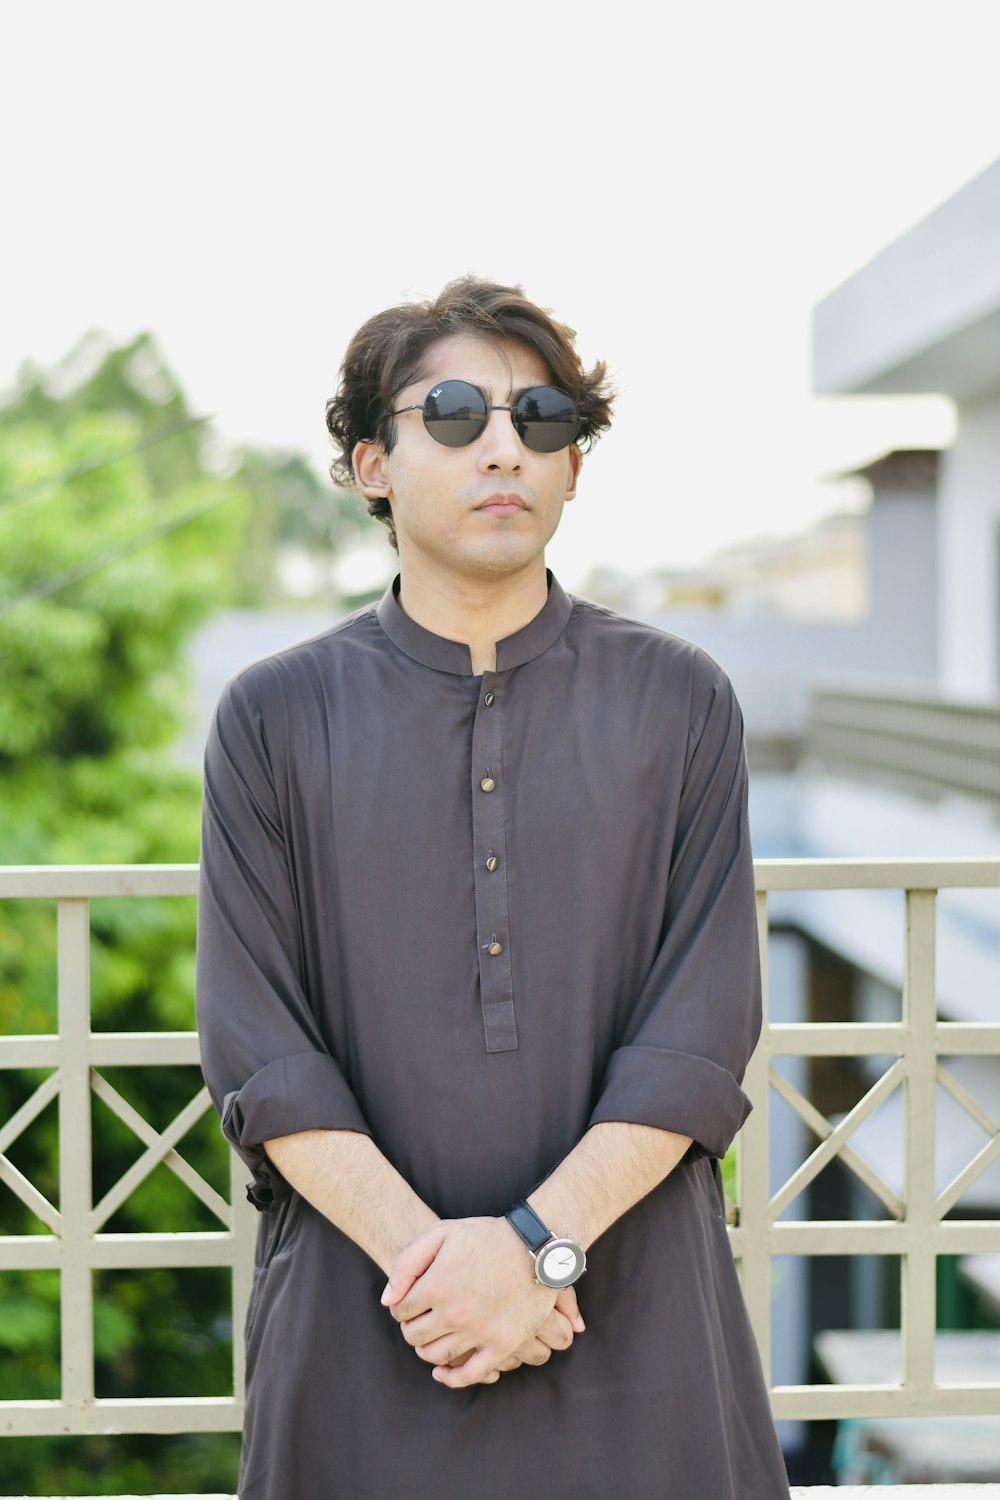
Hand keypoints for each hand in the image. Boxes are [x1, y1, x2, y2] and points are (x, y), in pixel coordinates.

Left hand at [381, 1217, 573, 1387]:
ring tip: (432, 1337)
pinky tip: (443, 1372)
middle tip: (420, 1320)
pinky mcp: (502, 1345)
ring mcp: (478, 1332)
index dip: (400, 1307)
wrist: (535, 1246)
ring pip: (436, 1356)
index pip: (400, 1311)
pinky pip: (469, 1375)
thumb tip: (388, 1301)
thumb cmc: (486, 1236)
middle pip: (415, 1336)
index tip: (409, 1303)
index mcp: (436, 1286)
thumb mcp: (441, 1233)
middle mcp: (454, 1314)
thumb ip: (407, 1264)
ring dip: (427, 1350)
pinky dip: (451, 1378)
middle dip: (411, 1328)